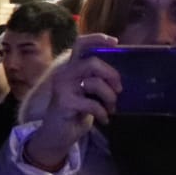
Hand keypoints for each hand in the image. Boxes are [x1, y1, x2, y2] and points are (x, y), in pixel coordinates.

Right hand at [23, 34, 122, 171]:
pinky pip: (92, 104)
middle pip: (92, 62)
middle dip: (111, 75)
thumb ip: (95, 79)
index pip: (80, 44)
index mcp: (70, 68)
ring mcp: (62, 88)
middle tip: (119, 89)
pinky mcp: (65, 103)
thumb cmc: (75, 112)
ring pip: (94, 82)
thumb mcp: (86, 92)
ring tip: (111, 108)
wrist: (56, 135)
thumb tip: (119, 74)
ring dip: (110, 97)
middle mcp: (64, 74)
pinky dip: (103, 113)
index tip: (115, 42)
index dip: (97, 39)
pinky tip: (104, 120)